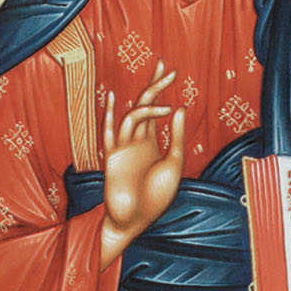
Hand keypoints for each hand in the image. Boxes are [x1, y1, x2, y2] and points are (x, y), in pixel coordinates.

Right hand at [100, 62, 185, 265]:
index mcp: (151, 142)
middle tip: (169, 70)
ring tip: (165, 102)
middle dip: (155, 86)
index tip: (170, 70)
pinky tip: (112, 97)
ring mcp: (124, 146)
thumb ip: (178, 137)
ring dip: (147, 106)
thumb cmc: (156, 198)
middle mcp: (137, 140)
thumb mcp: (175, 164)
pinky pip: (110, 132)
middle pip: (144, 104)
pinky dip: (110, 114)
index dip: (160, 88)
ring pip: (133, 115)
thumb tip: (180, 107)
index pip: (156, 108)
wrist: (136, 220)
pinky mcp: (113, 156)